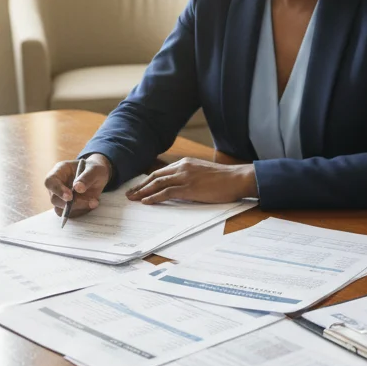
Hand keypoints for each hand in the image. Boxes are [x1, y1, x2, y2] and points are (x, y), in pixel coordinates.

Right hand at [44, 154, 111, 217]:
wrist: (98, 176)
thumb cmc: (93, 169)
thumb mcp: (95, 169)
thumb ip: (87, 177)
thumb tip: (78, 188)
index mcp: (59, 172)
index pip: (50, 182)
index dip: (57, 190)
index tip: (70, 196)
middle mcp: (57, 186)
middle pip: (54, 199)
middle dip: (70, 203)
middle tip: (87, 201)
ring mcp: (61, 197)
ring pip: (61, 209)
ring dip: (78, 208)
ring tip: (94, 202)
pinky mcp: (67, 207)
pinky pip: (70, 214)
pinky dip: (82, 211)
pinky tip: (93, 203)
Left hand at [126, 158, 257, 204]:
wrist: (236, 179)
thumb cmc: (223, 179)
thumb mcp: (202, 173)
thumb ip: (189, 176)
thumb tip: (179, 186)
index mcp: (185, 163)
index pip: (161, 171)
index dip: (148, 180)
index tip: (139, 187)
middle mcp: (182, 167)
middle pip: (155, 176)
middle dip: (141, 186)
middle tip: (130, 194)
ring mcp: (185, 177)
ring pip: (158, 183)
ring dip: (143, 192)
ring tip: (133, 199)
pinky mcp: (189, 188)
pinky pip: (166, 192)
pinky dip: (154, 197)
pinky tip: (146, 202)